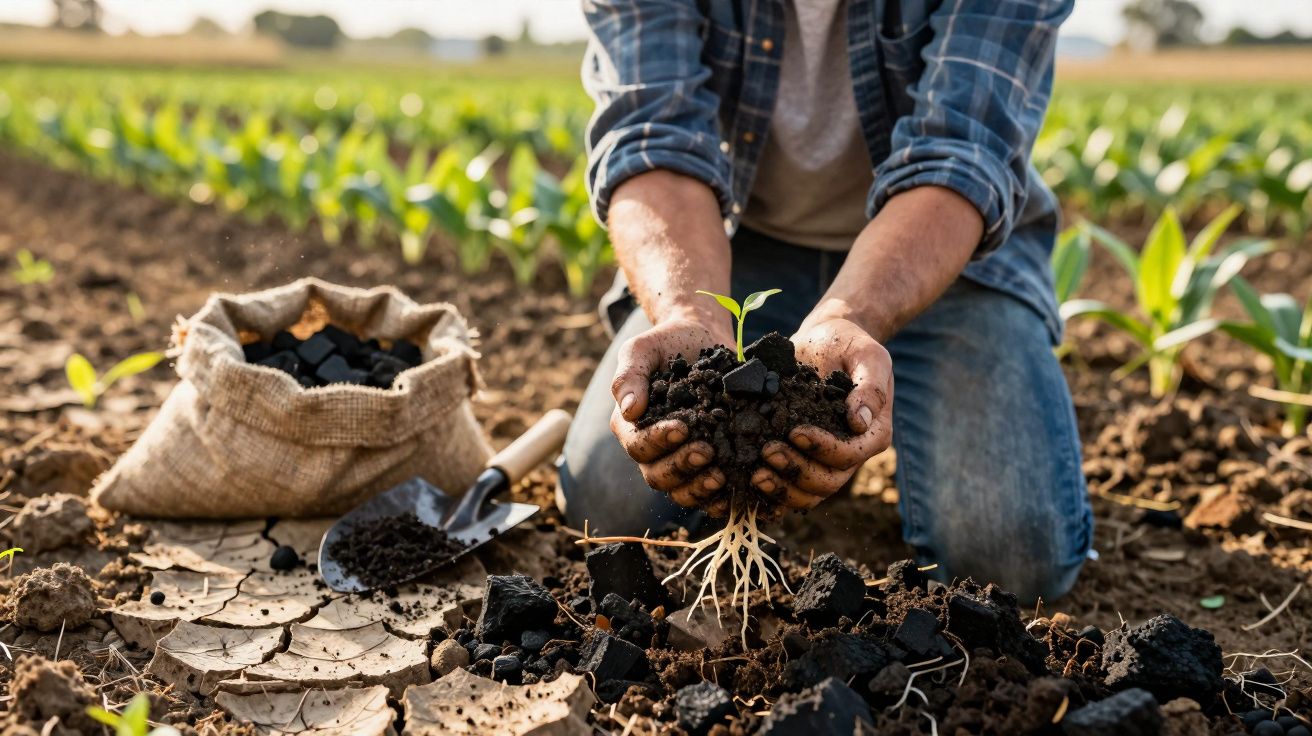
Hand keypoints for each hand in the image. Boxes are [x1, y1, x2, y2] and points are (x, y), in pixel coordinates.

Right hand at [610, 313, 734, 511]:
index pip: (638, 445)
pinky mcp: (708, 464)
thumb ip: (630, 375)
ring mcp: (681, 459)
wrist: (703, 338)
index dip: (658, 441)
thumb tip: (629, 410)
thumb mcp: (643, 349)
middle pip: (658, 475)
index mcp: (632, 426)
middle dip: (682, 467)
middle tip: (708, 451)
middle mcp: (653, 449)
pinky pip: (707, 491)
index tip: (683, 427)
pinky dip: (719, 497)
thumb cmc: (669, 342)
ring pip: (681, 490)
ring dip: (699, 487)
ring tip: (722, 475)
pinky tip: (736, 490)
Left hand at [752, 316, 892, 509]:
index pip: (850, 454)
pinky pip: (791, 487)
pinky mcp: (803, 459)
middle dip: (796, 470)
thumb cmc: (847, 344)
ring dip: (782, 488)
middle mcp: (852, 453)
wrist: (824, 340)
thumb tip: (859, 422)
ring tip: (755, 473)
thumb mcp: (866, 355)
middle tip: (766, 452)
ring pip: (809, 492)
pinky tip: (748, 482)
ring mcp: (826, 460)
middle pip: (828, 481)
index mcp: (872, 433)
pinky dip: (772, 492)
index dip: (823, 448)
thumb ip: (869, 387)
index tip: (795, 431)